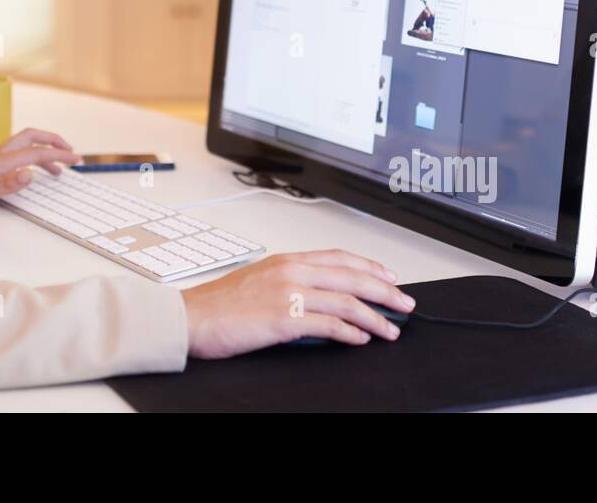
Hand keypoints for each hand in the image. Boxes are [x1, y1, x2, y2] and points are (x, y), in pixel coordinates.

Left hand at [0, 128, 79, 211]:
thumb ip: (5, 184)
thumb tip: (31, 175)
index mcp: (0, 161)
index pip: (36, 153)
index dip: (58, 155)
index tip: (75, 159)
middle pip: (32, 138)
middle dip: (54, 142)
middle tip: (70, 153)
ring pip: (23, 144)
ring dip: (42, 150)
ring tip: (55, 167)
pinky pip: (13, 152)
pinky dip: (28, 155)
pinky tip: (26, 169)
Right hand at [180, 250, 413, 357]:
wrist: (191, 317)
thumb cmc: (219, 304)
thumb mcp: (259, 280)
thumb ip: (289, 282)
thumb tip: (319, 297)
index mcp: (286, 260)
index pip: (339, 257)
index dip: (370, 267)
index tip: (389, 277)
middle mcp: (291, 271)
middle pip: (351, 277)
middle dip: (384, 291)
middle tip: (405, 304)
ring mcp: (288, 293)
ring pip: (346, 301)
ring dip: (375, 317)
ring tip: (391, 329)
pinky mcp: (284, 319)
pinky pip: (328, 325)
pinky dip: (350, 332)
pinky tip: (361, 339)